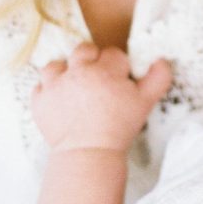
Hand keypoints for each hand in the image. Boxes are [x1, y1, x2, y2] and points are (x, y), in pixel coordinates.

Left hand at [31, 42, 172, 151]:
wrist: (89, 154)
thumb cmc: (119, 128)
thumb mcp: (145, 104)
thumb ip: (157, 79)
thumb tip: (163, 60)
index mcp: (105, 70)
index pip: (113, 54)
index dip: (119, 67)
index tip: (120, 81)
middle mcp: (77, 72)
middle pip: (84, 50)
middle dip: (92, 61)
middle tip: (98, 83)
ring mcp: (55, 85)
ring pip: (57, 64)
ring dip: (65, 72)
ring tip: (75, 89)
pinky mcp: (39, 100)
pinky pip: (40, 85)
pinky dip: (49, 91)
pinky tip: (61, 102)